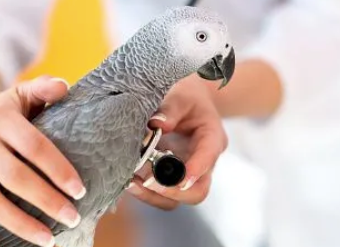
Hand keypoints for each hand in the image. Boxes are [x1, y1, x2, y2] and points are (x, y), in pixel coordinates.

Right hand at [0, 76, 85, 246]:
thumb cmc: (2, 109)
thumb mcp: (21, 93)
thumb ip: (43, 89)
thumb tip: (65, 87)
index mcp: (1, 119)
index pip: (34, 147)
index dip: (58, 170)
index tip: (80, 191)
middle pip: (14, 178)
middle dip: (46, 201)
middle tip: (73, 217)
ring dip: (20, 225)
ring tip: (49, 240)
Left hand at [125, 76, 227, 209]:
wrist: (185, 99)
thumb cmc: (186, 95)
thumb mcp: (181, 94)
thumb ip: (171, 107)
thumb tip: (157, 124)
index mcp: (212, 138)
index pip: (209, 156)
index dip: (196, 169)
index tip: (179, 176)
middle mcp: (202, 162)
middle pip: (197, 190)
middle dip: (172, 190)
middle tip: (147, 180)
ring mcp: (186, 173)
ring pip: (177, 198)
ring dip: (154, 195)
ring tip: (131, 183)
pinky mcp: (169, 177)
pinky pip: (160, 193)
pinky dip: (144, 191)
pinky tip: (128, 180)